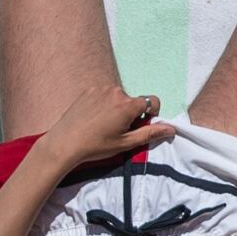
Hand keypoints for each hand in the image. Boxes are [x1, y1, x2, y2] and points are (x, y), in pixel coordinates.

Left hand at [39, 84, 175, 167]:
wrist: (65, 143)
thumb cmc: (96, 146)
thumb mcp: (126, 143)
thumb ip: (150, 133)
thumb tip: (171, 129)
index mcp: (127, 105)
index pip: (152, 101)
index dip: (151, 114)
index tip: (141, 125)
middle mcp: (116, 92)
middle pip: (133, 101)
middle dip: (131, 113)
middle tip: (118, 130)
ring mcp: (100, 89)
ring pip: (118, 98)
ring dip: (117, 109)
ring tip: (104, 125)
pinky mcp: (88, 90)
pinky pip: (104, 95)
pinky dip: (104, 105)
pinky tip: (94, 119)